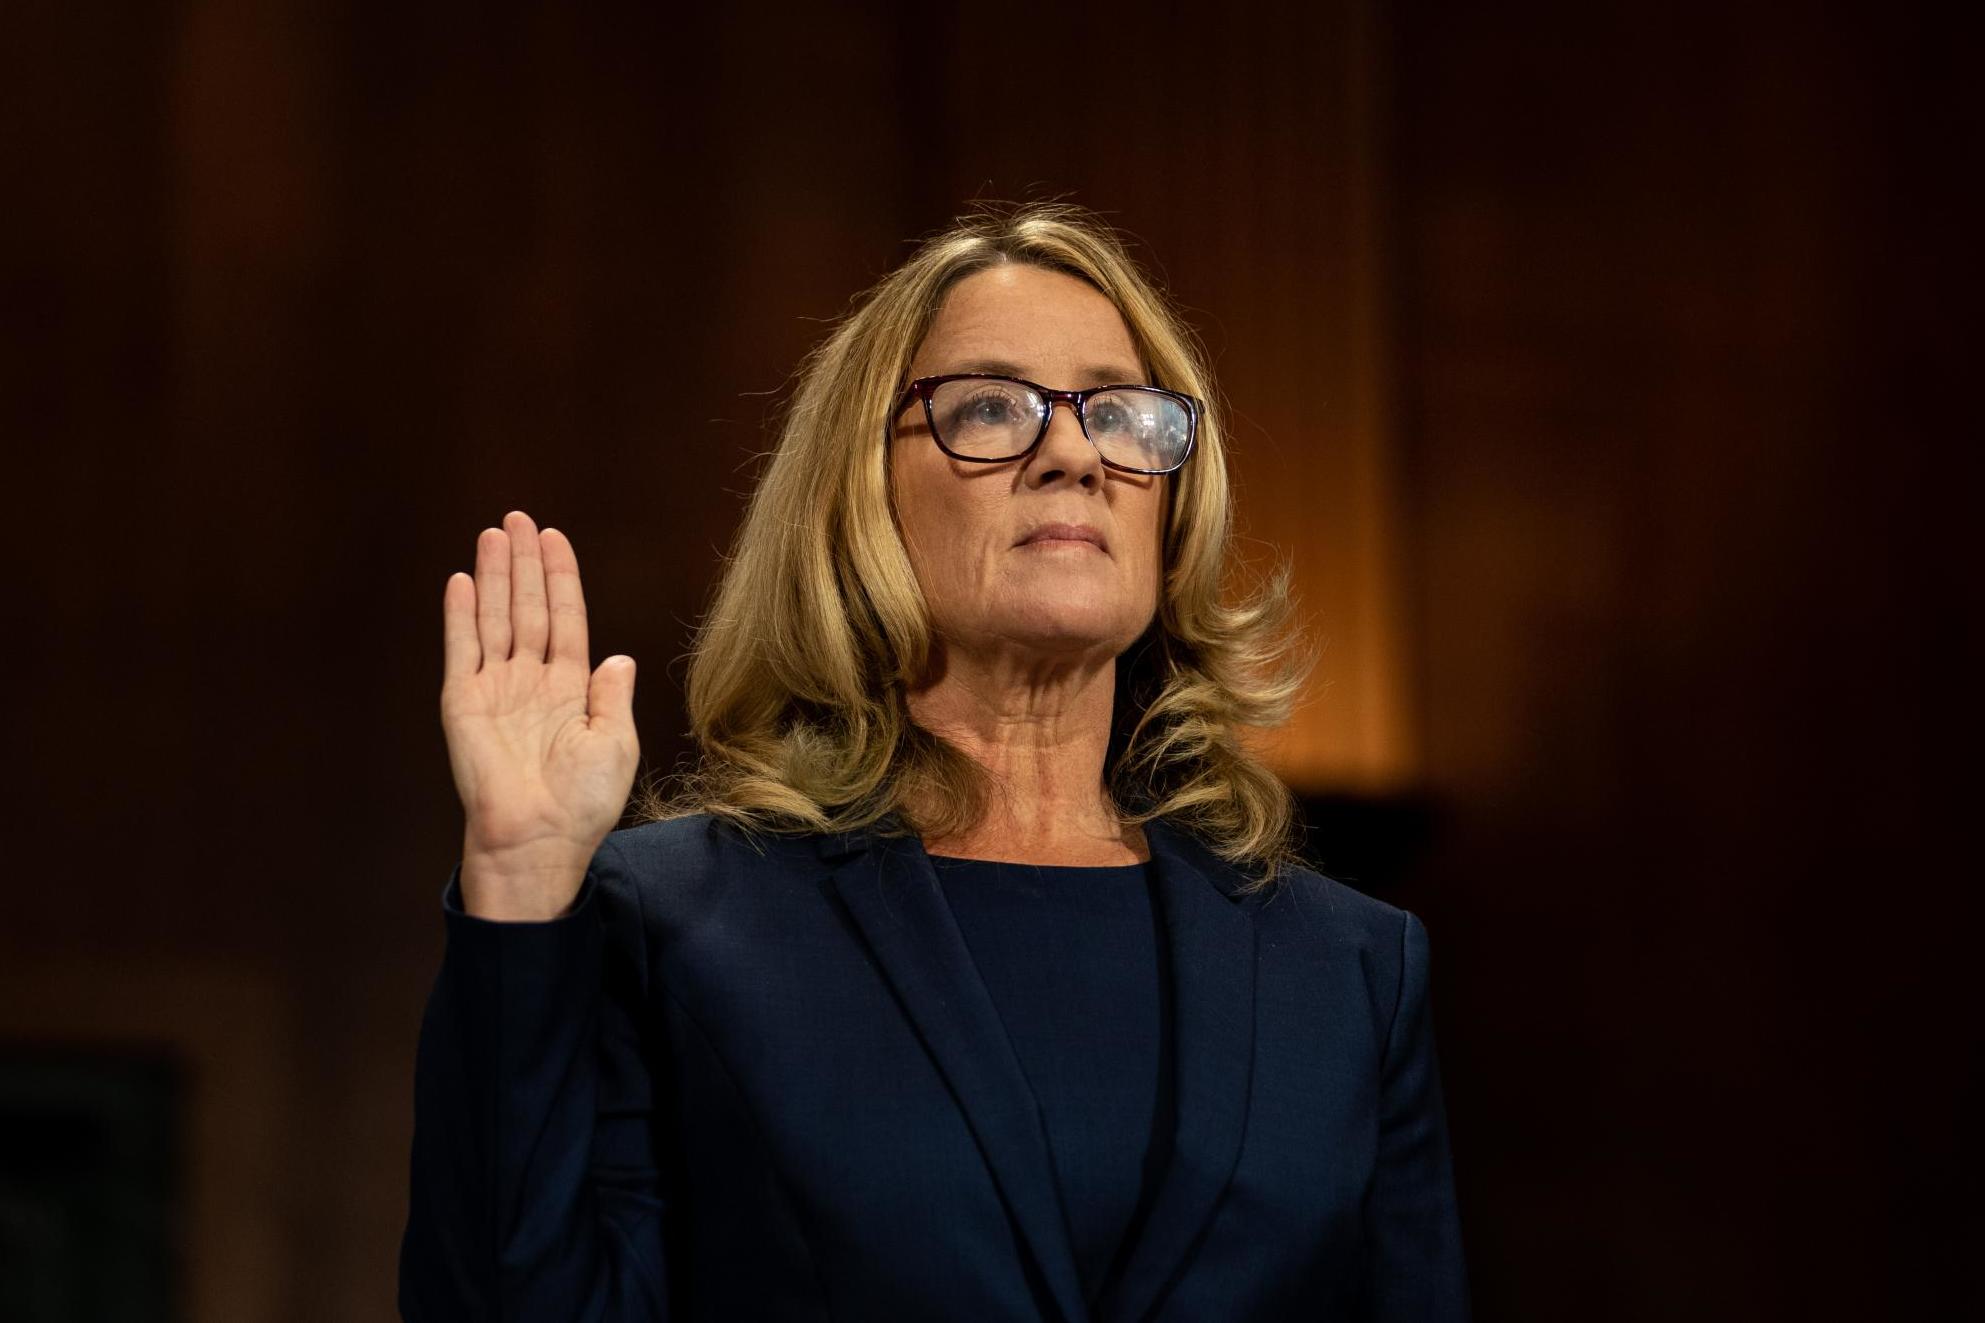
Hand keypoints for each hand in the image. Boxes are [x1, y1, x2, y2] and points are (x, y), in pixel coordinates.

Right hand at [441, 510, 638, 918]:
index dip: (560, 579)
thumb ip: (612, 696)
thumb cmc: (582, 803)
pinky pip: (462, 648)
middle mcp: (531, 682)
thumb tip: (619, 658)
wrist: (537, 838)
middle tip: (519, 519)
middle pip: (528, 608)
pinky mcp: (463, 702)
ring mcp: (495, 689)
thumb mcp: (616, 744)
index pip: (565, 619)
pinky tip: (462, 579)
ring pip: (495, 618)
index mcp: (571, 689)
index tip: (554, 539)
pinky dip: (461, 614)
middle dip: (524, 564)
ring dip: (494, 576)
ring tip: (494, 534)